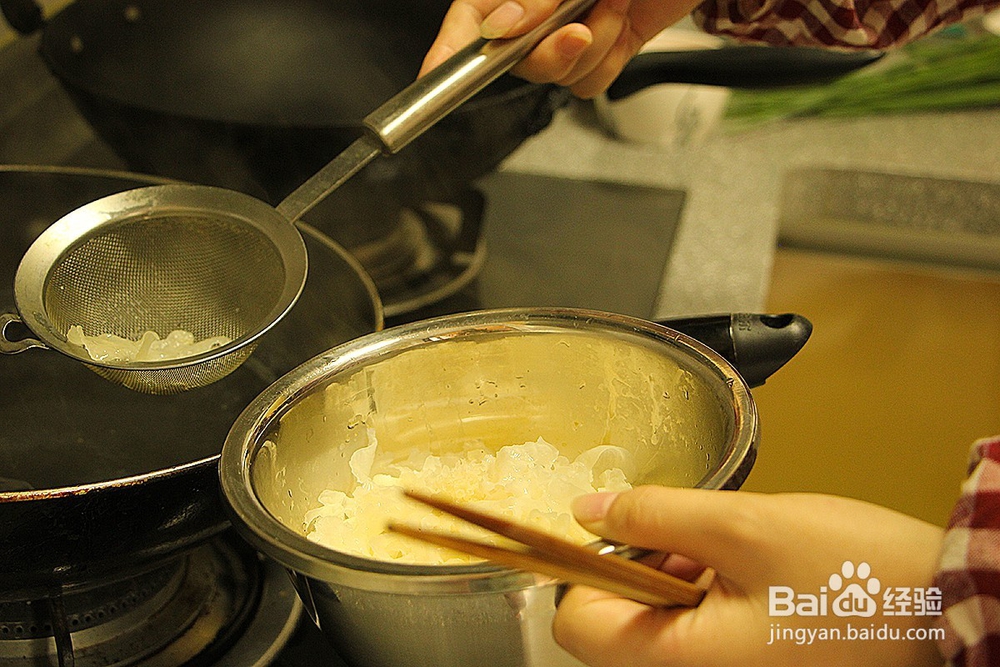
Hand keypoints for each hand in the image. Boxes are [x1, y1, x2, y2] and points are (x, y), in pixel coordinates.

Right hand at [418, 0, 700, 97]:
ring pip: (555, 77)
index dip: (449, 48)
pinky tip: (624, 25)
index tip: (434, 73)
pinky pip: (588, 84)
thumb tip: (502, 25)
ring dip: (594, 48)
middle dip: (551, 51)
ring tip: (614, 4)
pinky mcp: (599, 50)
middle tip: (582, 25)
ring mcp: (566, 33)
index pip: (471, 18)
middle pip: (512, 60)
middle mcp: (536, 12)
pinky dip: (611, 61)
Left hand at [553, 486, 945, 666]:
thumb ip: (654, 516)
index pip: (576, 623)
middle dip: (640, 567)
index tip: (618, 529)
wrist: (946, 612)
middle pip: (616, 622)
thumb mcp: (744, 527)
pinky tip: (747, 570)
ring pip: (657, 623)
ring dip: (675, 577)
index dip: (583, 567)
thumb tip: (586, 510)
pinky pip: (697, 632)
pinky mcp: (748, 665)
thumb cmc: (857, 576)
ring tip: (733, 551)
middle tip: (693, 536)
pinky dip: (706, 594)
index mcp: (683, 662)